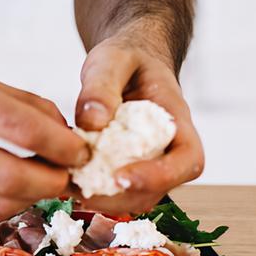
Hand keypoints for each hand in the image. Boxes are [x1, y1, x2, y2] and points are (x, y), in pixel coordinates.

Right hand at [0, 49, 89, 217]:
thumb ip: (16, 102)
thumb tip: (64, 130)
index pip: (25, 130)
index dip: (63, 146)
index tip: (82, 149)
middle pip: (13, 178)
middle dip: (53, 182)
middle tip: (70, 175)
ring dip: (30, 198)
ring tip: (44, 183)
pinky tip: (9, 185)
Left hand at [74, 25, 204, 214]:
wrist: (128, 59)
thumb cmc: (127, 56)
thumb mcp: (112, 59)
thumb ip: (102, 85)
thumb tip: (92, 121)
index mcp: (177, 120)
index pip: (189, 160)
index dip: (160, 176)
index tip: (122, 178)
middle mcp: (169, 148)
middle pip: (159, 189)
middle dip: (121, 197)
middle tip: (81, 189)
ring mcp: (149, 162)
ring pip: (136, 197)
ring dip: (104, 199)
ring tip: (68, 185)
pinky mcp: (126, 167)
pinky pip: (116, 190)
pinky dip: (93, 190)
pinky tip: (66, 178)